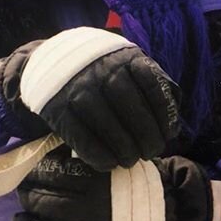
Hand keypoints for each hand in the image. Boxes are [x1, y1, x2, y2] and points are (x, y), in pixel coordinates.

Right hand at [1, 27, 181, 170]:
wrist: (48, 63)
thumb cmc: (99, 71)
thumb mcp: (125, 65)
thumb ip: (151, 87)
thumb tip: (173, 123)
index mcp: (123, 56)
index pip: (151, 83)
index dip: (163, 113)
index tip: (168, 134)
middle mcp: (99, 69)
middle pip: (129, 105)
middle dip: (145, 134)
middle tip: (151, 152)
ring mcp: (76, 87)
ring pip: (105, 122)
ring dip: (122, 147)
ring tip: (130, 160)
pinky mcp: (56, 107)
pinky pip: (80, 135)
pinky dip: (96, 153)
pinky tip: (108, 163)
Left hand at [12, 146, 216, 220]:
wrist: (165, 216)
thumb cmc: (128, 184)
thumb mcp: (110, 163)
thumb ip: (79, 161)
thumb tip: (40, 156)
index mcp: (100, 181)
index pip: (53, 175)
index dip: (34, 174)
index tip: (27, 173)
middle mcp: (97, 211)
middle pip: (46, 205)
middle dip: (27, 198)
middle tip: (22, 193)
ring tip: (19, 220)